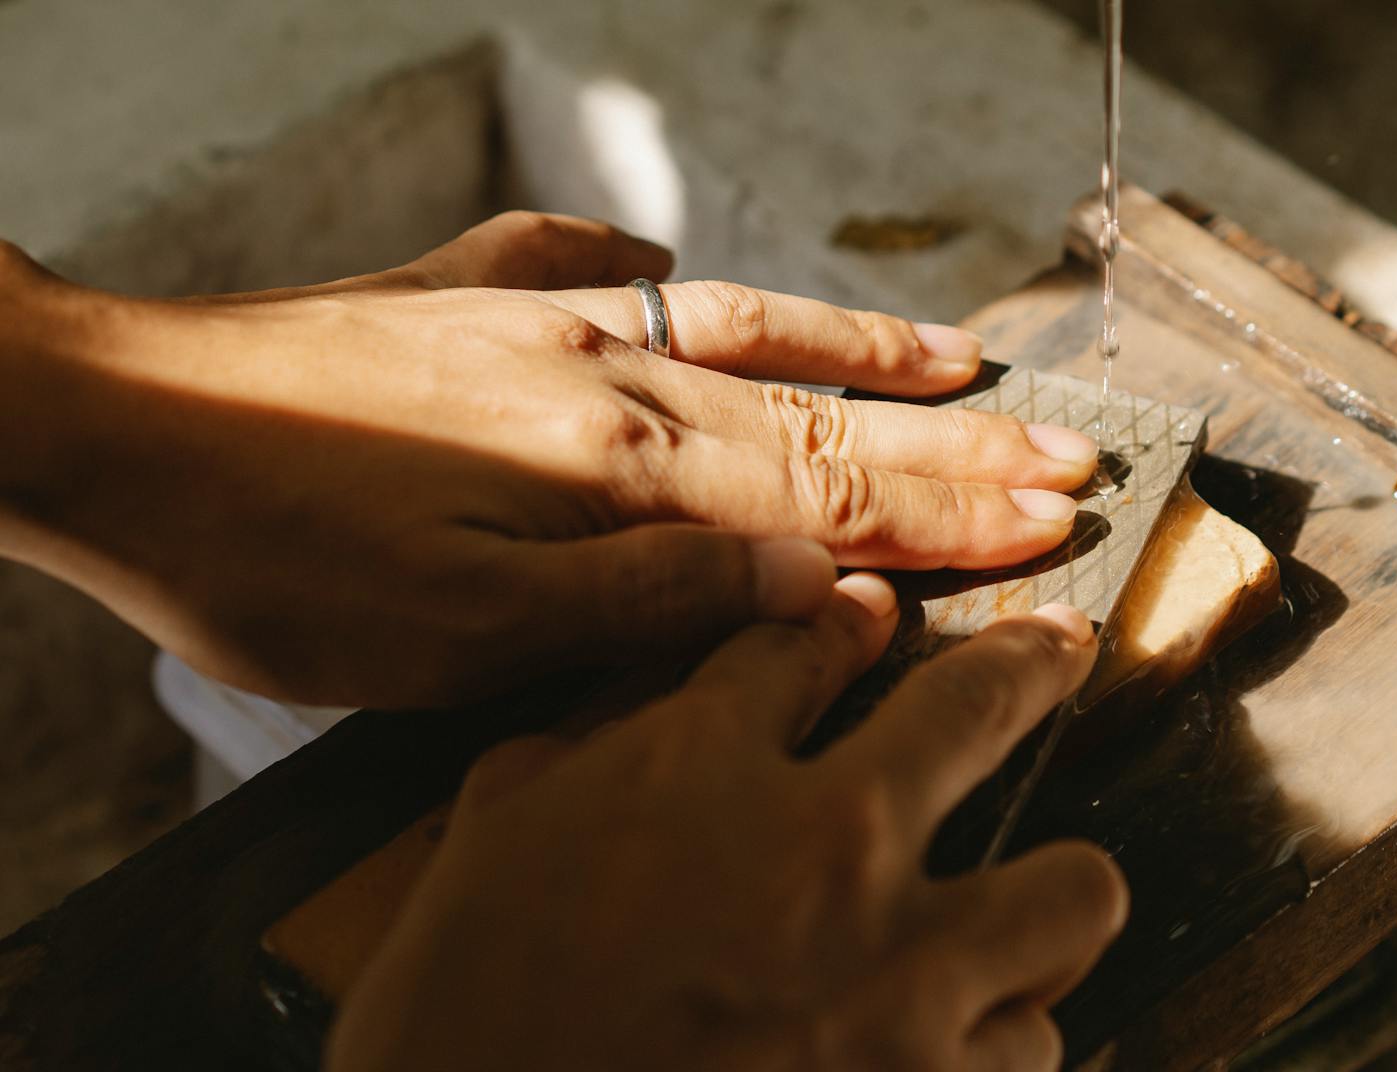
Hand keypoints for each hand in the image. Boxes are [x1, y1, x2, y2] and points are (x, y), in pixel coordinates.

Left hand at [0, 214, 1098, 705]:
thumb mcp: (459, 637)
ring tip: (955, 358)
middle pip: (818, 412)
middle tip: (1070, 446)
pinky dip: (665, 279)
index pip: (831, 491)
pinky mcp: (466, 295)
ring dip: (858, 345)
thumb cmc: (278, 558)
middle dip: (954, 444)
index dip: (954, 510)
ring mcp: (540, 321)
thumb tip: (811, 577)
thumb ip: (647, 602)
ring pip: (741, 332)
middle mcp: (606, 376)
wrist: (110, 428)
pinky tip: (682, 275)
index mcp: (620, 468)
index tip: (1062, 511)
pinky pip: (596, 271)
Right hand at [327, 577, 1126, 1071]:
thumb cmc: (461, 1033)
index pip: (797, 650)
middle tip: (1060, 652)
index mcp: (698, 772)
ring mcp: (901, 971)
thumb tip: (597, 738)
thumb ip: (557, 773)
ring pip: (1072, 888)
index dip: (842, 626)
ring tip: (1022, 915)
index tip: (868, 616)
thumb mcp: (477, 863)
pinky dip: (999, 1044)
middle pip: (980, 705)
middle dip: (1033, 664)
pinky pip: (1032, 1044)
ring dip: (1044, 901)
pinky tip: (959, 1049)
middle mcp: (825, 845)